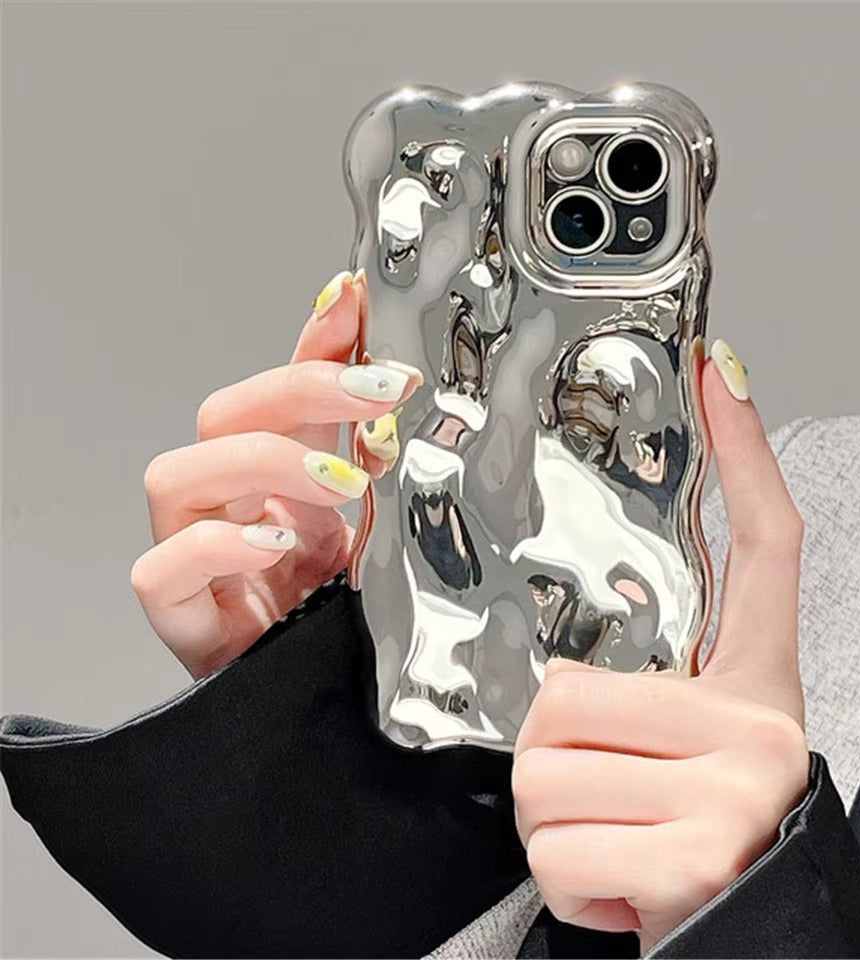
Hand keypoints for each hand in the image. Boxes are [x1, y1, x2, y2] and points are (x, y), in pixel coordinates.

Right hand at [130, 270, 420, 677]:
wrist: (329, 694)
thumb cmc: (346, 607)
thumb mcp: (376, 519)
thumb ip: (374, 447)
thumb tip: (396, 372)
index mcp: (279, 474)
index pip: (280, 388)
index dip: (315, 342)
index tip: (360, 303)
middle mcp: (232, 503)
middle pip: (223, 416)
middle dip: (300, 391)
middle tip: (380, 393)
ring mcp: (198, 554)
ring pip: (176, 476)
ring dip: (262, 462)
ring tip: (342, 483)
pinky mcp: (183, 614)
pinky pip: (160, 569)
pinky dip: (217, 546)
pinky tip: (278, 545)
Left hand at [512, 340, 808, 949]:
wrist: (752, 948)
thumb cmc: (700, 842)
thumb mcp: (682, 759)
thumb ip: (634, 704)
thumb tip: (559, 685)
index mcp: (754, 688)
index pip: (762, 548)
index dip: (742, 452)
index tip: (716, 373)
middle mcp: (758, 725)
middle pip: (568, 692)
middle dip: (553, 759)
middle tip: (605, 798)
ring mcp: (736, 785)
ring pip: (545, 772)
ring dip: (556, 824)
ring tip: (616, 843)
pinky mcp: (702, 853)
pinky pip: (557, 847)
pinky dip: (568, 882)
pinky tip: (622, 888)